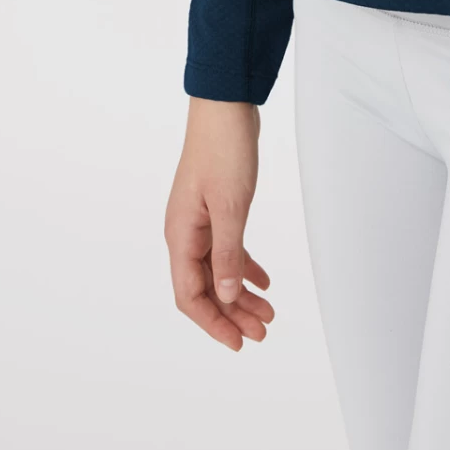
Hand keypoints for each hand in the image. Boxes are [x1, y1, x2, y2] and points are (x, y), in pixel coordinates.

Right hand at [165, 97, 276, 350]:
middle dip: (232, 314)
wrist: (225, 106)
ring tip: (269, 314)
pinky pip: (228, 250)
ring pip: (219, 271)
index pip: (190, 295)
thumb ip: (228, 253)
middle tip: (262, 332)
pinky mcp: (216, 210)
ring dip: (241, 295)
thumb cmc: (223, 150)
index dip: (213, 322)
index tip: (237, 342)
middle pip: (206, 288)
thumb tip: (228, 295)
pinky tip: (264, 282)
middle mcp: (186, 233)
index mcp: (181, 235)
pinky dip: (245, 267)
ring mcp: (200, 222)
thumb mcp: (231, 206)